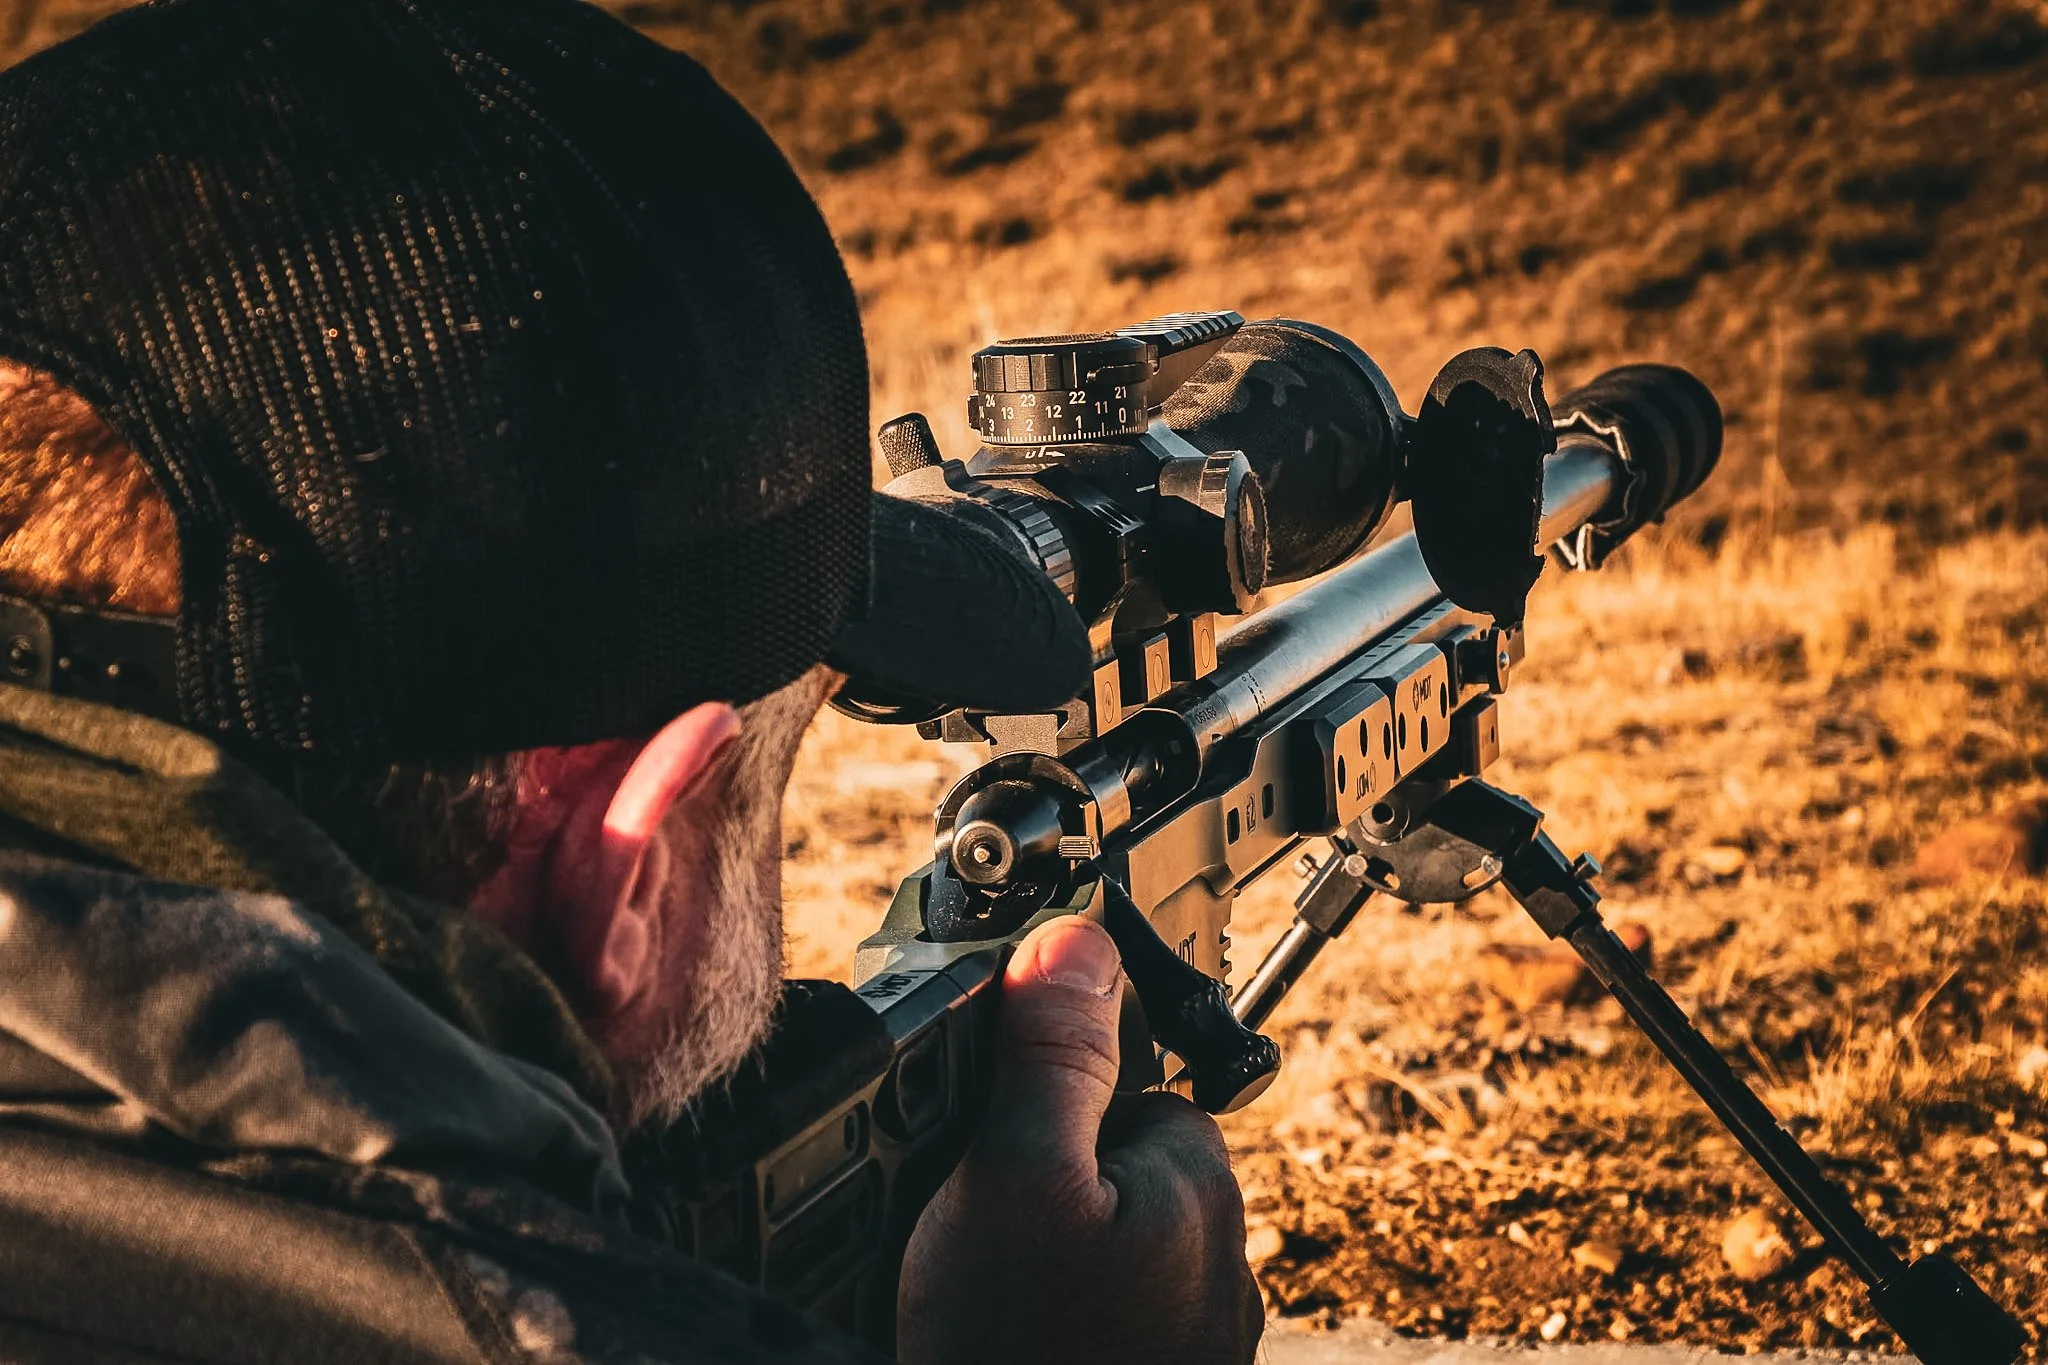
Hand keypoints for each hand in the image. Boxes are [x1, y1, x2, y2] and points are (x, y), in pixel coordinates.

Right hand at [896, 916, 1262, 1364]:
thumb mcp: (1014, 1181)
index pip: (1121, 1085)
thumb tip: (1077, 938)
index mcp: (1196, 1185)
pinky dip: (1045, 1319)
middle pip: (1102, 1168)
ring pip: (1092, 1250)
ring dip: (1033, 1262)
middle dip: (1035, 1188)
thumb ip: (1050, 1059)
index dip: (1038, 1101)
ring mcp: (1185, 1337)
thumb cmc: (1021, 1360)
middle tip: (968, 1241)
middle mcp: (1212, 1263)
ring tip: (974, 1300)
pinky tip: (998, 1335)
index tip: (984, 1144)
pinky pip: (1089, 1315)